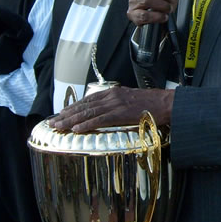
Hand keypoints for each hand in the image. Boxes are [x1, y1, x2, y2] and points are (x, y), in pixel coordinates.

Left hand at [47, 87, 174, 133]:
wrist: (166, 103)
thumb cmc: (152, 104)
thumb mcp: (131, 99)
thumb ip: (118, 104)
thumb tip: (107, 112)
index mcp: (113, 92)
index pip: (88, 99)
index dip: (73, 107)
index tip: (62, 113)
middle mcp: (112, 96)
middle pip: (84, 105)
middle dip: (67, 114)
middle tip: (54, 122)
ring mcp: (116, 104)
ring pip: (88, 112)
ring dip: (71, 120)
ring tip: (59, 126)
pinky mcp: (121, 113)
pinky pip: (99, 119)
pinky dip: (86, 124)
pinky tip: (76, 129)